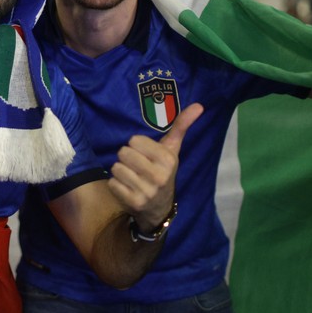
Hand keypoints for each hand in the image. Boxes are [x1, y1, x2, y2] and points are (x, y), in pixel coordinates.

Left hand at [109, 103, 203, 229]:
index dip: (137, 146)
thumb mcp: (172, 149)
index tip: (145, 154)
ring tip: (132, 177)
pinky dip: (116, 184)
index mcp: (168, 160)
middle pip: (123, 152)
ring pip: (116, 167)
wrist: (160, 207)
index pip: (134, 140)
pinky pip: (112, 183)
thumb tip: (199, 105)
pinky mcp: (133, 202)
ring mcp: (146, 191)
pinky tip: (127, 188)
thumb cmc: (162, 170)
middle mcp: (159, 176)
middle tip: (137, 166)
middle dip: (127, 158)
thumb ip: (181, 126)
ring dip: (121, 171)